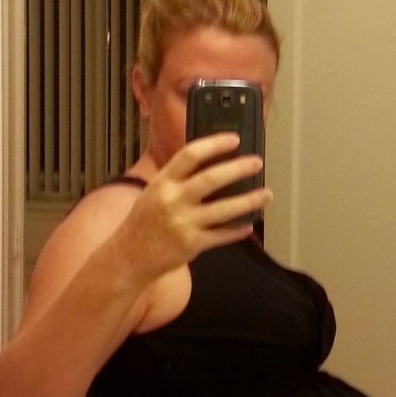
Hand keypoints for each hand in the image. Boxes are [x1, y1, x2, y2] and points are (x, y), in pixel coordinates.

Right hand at [115, 132, 271, 282]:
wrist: (129, 256)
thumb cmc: (144, 222)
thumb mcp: (154, 192)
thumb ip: (178, 179)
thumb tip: (213, 165)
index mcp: (163, 182)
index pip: (191, 154)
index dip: (215, 144)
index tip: (235, 139)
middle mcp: (173, 200)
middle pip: (212, 179)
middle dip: (239, 169)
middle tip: (257, 163)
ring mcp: (183, 223)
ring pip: (224, 209)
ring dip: (249, 201)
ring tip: (266, 194)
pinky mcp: (192, 244)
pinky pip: (222, 235)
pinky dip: (238, 230)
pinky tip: (249, 224)